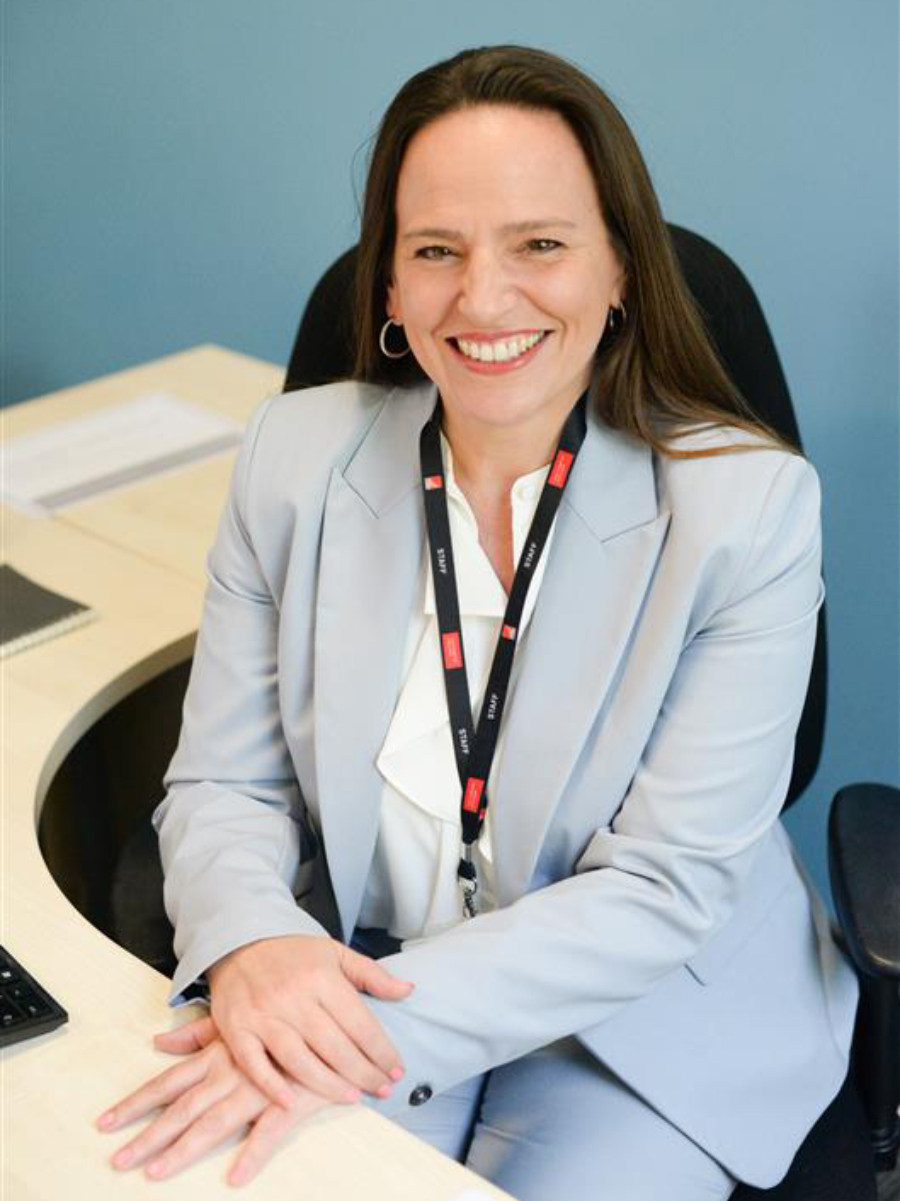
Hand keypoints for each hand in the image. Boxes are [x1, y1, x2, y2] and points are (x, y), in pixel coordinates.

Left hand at [97, 1018, 328, 1186]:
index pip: (168, 1082)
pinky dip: (253, 1154)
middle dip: (149, 1136)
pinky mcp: (290, 1102)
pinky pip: (270, 1132)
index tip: (105, 1122)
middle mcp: (230, 1073)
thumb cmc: (281, 1019)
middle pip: (182, 1108)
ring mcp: (259, 1089)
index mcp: (217, 1055)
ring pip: (215, 1123)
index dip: (136, 1102)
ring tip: (156, 1173)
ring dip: (185, 1149)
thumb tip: (159, 1042)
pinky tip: (235, 1177)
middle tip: (119, 1161)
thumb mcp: (236, 1022)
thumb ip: (197, 1035)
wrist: (332, 1017)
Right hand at [206, 934, 413, 1109]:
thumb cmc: (292, 953)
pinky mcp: (237, 1029)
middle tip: (382, 1089)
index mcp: (321, 977)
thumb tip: (408, 989)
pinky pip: (254, 1063)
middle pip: (334, 1046)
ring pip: (299, 1060)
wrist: (238, 941)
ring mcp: (263, 1015)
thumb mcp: (335, 952)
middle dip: (363, 1072)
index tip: (396, 1070)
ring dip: (327, 1085)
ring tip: (351, 1097)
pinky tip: (291, 1104)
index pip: (359, 1022)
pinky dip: (270, 1086)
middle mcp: (293, 997)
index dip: (381, 1050)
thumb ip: (372, 974)